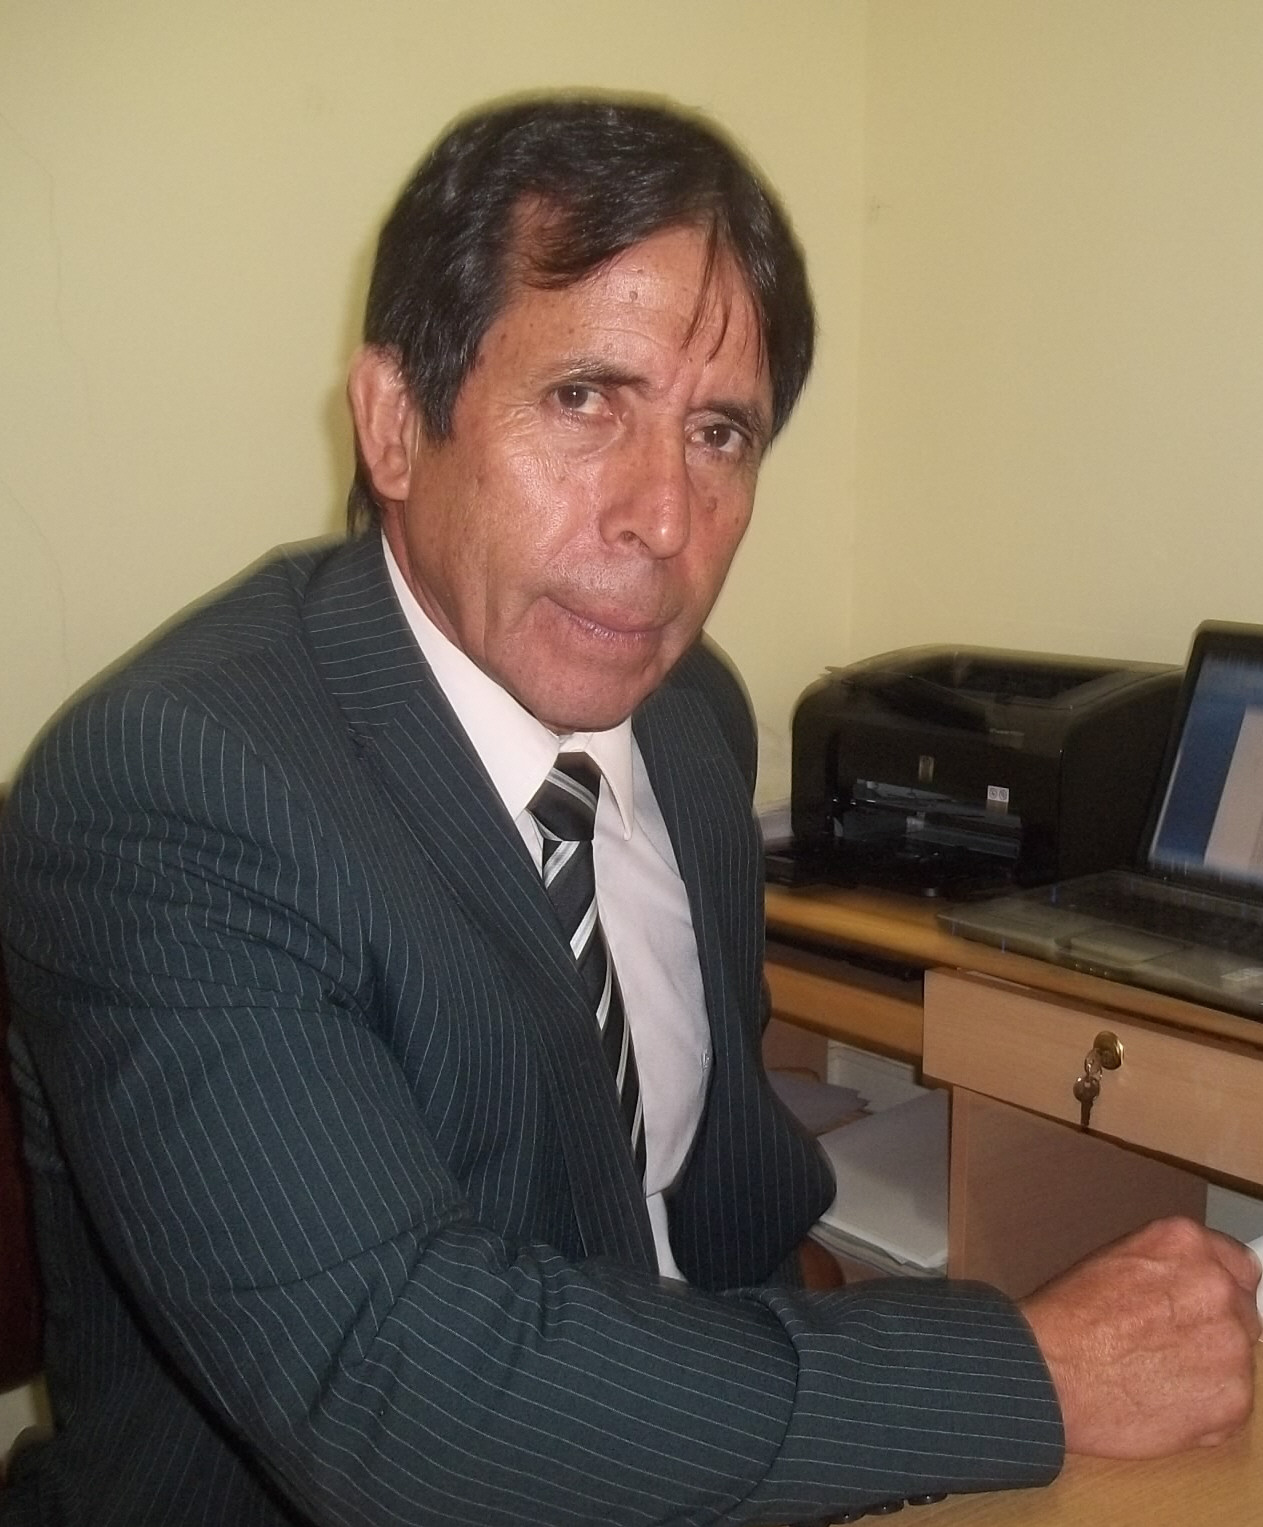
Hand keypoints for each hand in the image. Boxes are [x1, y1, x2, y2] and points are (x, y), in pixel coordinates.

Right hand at [1020, 1216, 1259, 1457]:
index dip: (1218, 1289)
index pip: (1239, 1265)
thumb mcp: (1115, 1262)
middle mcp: (1217, 1286)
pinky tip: (1162, 1400)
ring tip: (1156, 1376)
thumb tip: (1191, 1287)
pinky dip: (1205, 1409)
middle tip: (1167, 1345)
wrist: (1048, 1371)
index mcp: (1185, 1243)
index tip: (1206, 1306)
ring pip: (1237, 1359)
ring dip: (1209, 1369)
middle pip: (1243, 1312)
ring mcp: (1231, 1344)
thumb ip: (1168, 1268)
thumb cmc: (1066, 1321)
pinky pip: (1232, 1404)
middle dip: (1213, 1329)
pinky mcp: (1233, 1398)